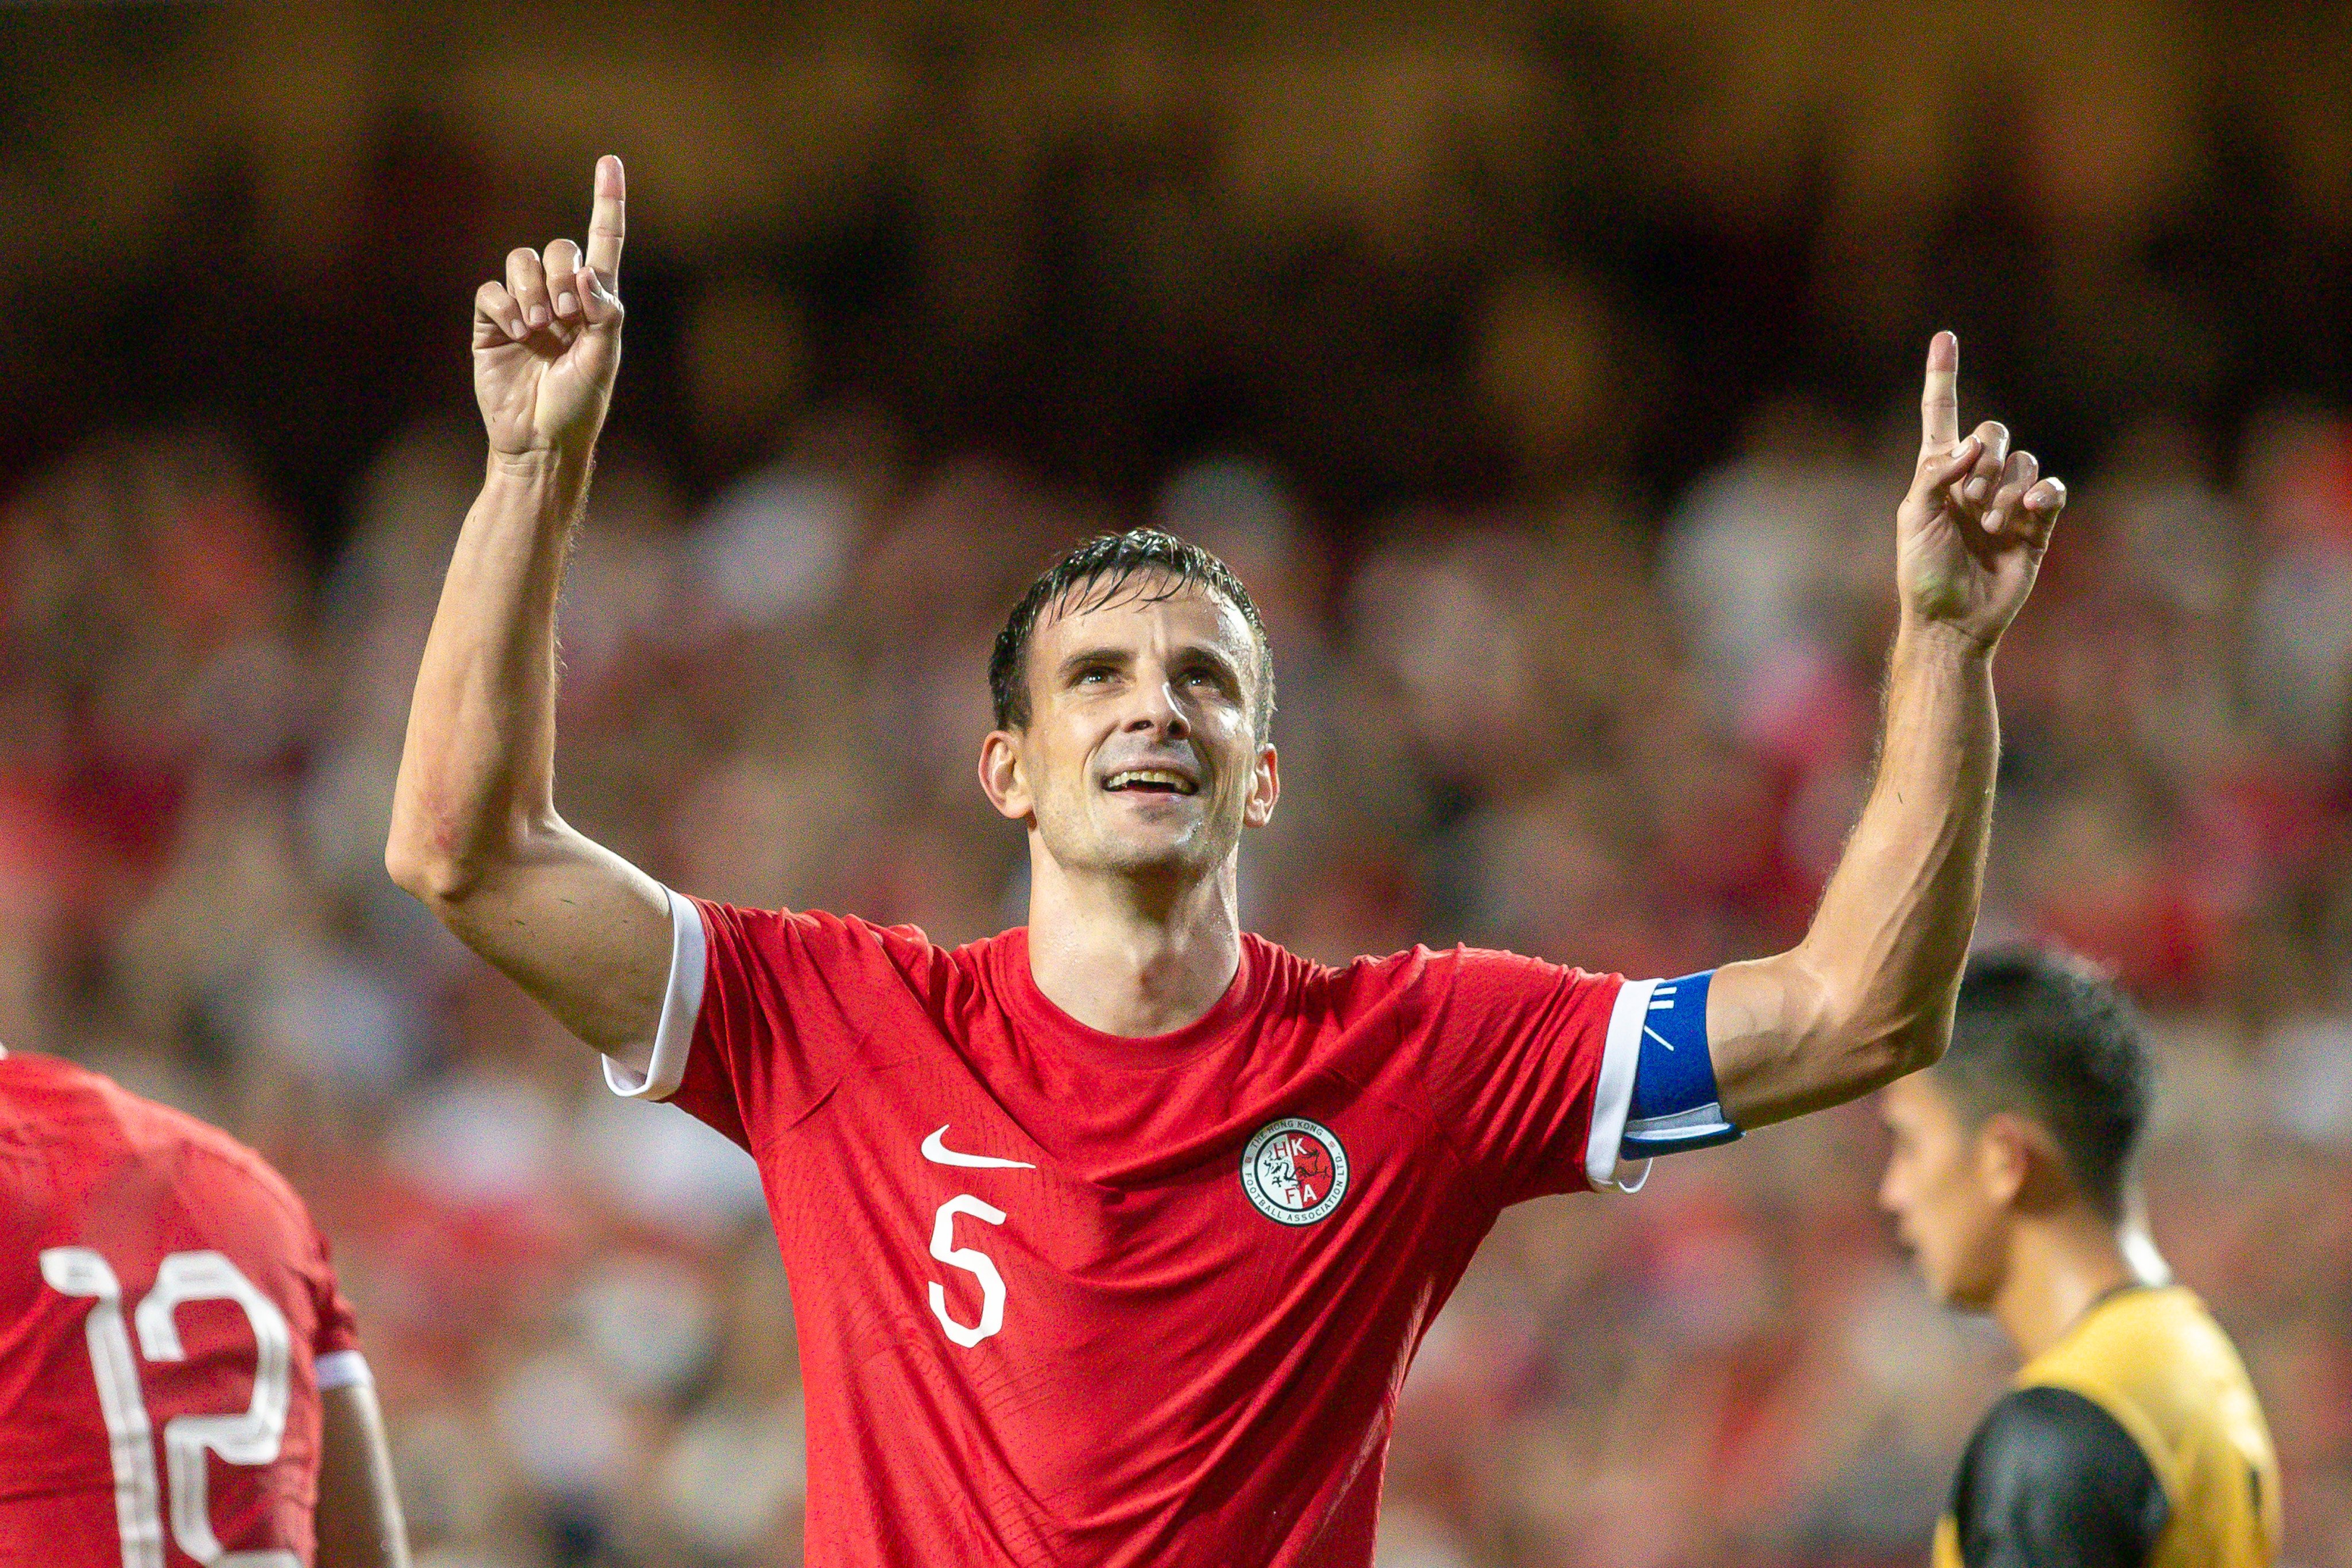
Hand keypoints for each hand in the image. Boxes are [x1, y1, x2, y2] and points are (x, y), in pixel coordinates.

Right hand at [472, 156, 626, 457]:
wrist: (538, 440)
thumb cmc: (577, 406)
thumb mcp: (603, 362)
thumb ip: (605, 315)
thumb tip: (589, 275)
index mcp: (596, 303)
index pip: (603, 242)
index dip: (607, 202)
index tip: (609, 162)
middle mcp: (560, 298)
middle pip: (558, 249)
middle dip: (562, 275)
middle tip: (566, 316)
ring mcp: (524, 307)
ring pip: (521, 260)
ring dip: (532, 288)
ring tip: (539, 326)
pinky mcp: (491, 322)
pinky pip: (491, 290)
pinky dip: (504, 305)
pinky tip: (516, 333)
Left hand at [1895, 331, 2064, 650]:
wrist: (1951, 619)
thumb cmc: (1923, 571)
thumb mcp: (1914, 516)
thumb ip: (1937, 472)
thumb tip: (1972, 445)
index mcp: (1938, 473)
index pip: (1941, 415)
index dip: (1943, 376)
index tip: (1945, 336)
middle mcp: (1975, 480)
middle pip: (1994, 433)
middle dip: (1985, 459)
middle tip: (1970, 501)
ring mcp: (2008, 500)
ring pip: (2023, 463)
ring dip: (2005, 491)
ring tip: (1989, 526)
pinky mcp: (2037, 523)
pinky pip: (2051, 489)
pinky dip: (2042, 494)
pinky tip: (2029, 509)